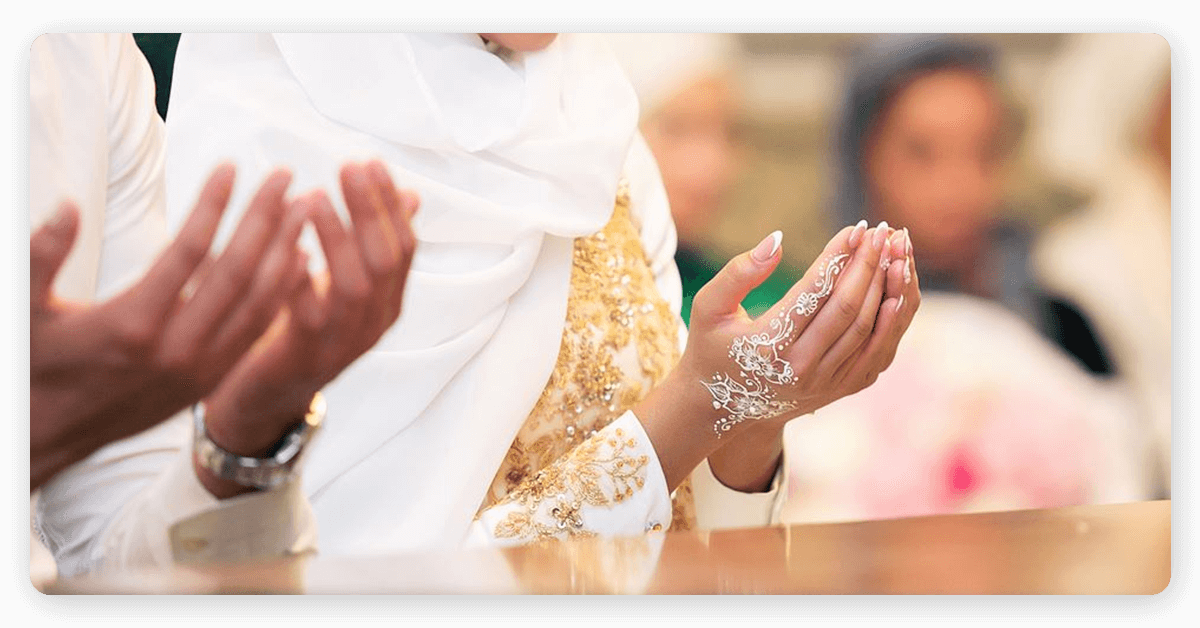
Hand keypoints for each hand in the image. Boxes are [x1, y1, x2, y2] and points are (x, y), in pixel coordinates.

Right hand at [30, 165, 308, 492]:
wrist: (44, 438)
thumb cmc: (32, 362)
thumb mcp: (22, 309)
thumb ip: (40, 256)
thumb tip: (67, 205)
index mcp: (131, 325)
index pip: (187, 251)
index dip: (213, 205)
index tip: (233, 166)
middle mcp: (174, 349)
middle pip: (236, 272)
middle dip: (265, 218)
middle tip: (287, 175)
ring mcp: (198, 369)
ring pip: (257, 302)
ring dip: (286, 250)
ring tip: (306, 207)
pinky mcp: (209, 381)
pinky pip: (257, 330)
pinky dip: (282, 292)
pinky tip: (300, 257)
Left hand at [196, 160, 417, 496]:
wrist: (265, 399)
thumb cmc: (301, 330)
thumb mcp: (342, 284)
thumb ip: (370, 244)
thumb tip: (411, 195)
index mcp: (387, 303)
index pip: (403, 247)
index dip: (389, 204)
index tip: (369, 162)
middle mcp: (373, 324)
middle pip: (383, 260)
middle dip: (369, 210)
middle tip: (348, 167)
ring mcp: (342, 343)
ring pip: (352, 285)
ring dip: (335, 236)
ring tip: (313, 197)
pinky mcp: (303, 356)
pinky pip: (307, 314)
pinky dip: (302, 278)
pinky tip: (288, 246)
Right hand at [637, 222, 920, 490]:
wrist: (724, 408)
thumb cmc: (712, 347)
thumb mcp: (709, 308)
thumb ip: (738, 272)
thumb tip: (777, 239)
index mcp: (768, 347)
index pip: (814, 292)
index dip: (838, 257)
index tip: (856, 228)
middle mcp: (801, 369)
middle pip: (848, 309)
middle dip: (869, 265)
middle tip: (883, 231)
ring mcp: (825, 383)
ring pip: (869, 329)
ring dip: (888, 287)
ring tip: (897, 251)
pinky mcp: (842, 389)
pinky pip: (878, 351)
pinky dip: (893, 320)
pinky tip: (900, 288)